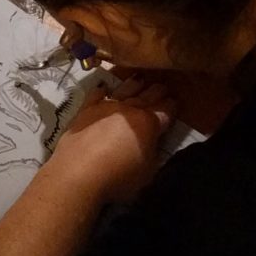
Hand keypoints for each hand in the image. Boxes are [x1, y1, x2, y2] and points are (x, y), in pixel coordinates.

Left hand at [60, 76, 172, 200]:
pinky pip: (96, 96)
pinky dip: (102, 91)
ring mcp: (105, 107)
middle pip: (146, 96)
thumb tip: (154, 141)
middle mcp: (128, 110)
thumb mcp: (148, 171)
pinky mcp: (85, 111)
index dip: (172, 106)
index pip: (165, 111)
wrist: (78, 172)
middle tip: (163, 86)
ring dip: (133, 85)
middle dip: (156, 91)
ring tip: (140, 78)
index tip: (176, 100)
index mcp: (148, 123)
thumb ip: (153, 152)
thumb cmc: (119, 176)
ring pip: (123, 90)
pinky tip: (104, 88)